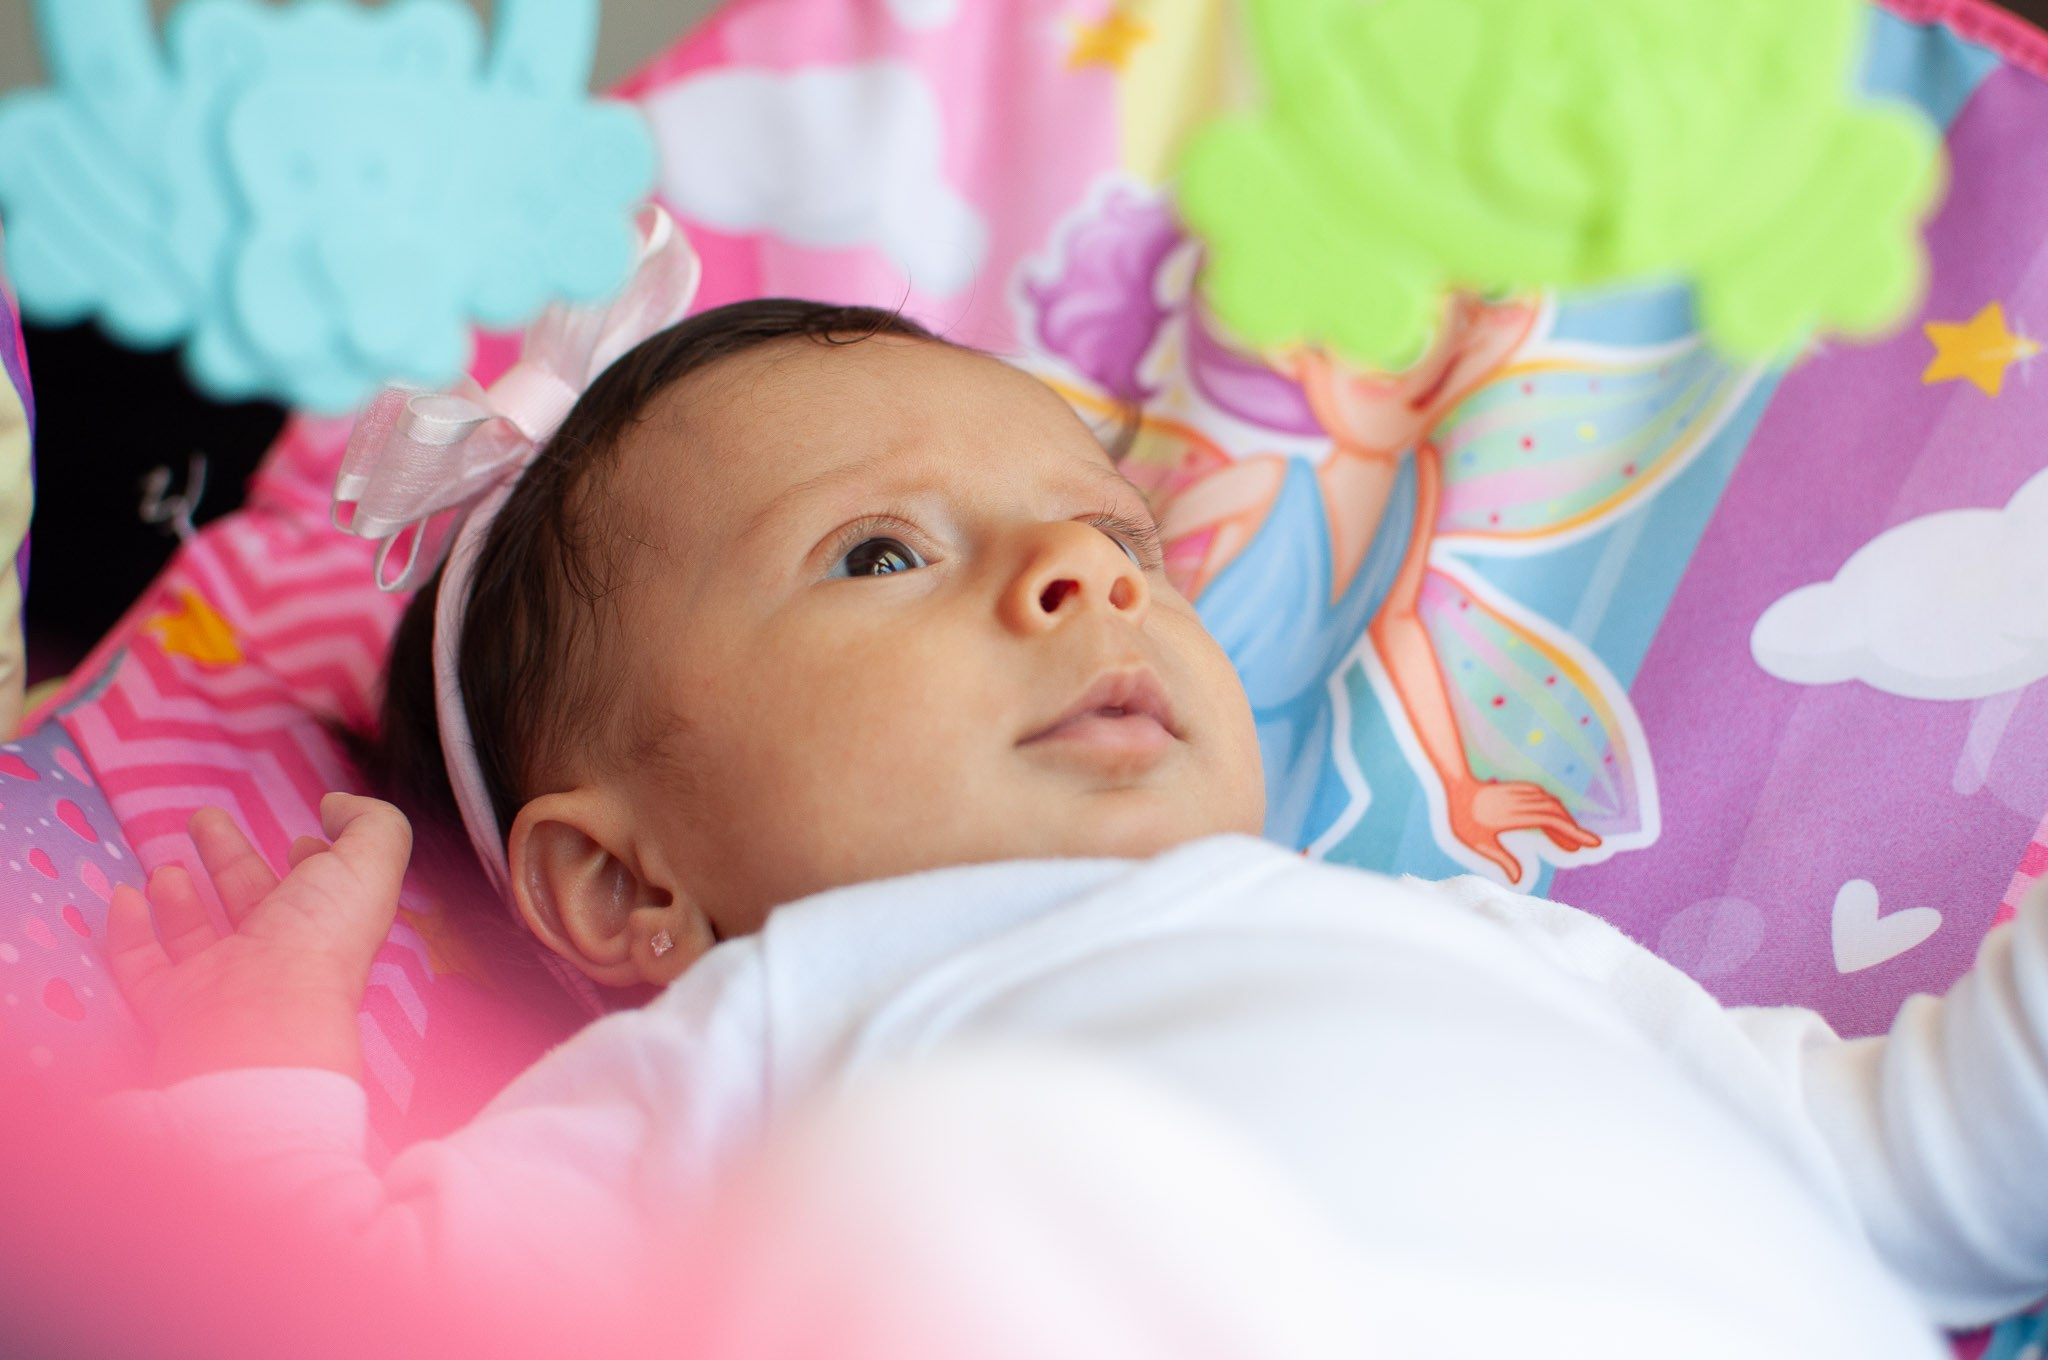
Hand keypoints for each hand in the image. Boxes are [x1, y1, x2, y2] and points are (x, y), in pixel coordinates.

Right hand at [106, 794, 411, 1085]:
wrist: (265, 1024)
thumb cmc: (321, 939)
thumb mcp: (369, 864)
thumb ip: (372, 824)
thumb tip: (337, 805)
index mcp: (325, 926)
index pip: (319, 891)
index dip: (315, 862)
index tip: (304, 841)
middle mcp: (277, 956)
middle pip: (250, 900)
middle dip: (229, 858)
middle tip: (203, 819)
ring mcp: (223, 985)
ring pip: (198, 936)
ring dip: (180, 898)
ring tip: (166, 867)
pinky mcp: (173, 1007)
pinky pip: (143, 969)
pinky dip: (130, 932)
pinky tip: (125, 896)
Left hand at [1445, 780, 1600, 885]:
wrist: (1453, 786)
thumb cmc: (1462, 817)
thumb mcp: (1478, 843)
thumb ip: (1501, 859)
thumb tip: (1519, 880)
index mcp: (1516, 815)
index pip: (1552, 822)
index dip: (1574, 832)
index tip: (1592, 843)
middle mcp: (1522, 801)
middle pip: (1556, 813)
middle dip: (1573, 830)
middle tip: (1584, 848)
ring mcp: (1520, 793)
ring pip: (1550, 805)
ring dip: (1562, 822)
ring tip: (1568, 844)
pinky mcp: (1516, 790)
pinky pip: (1541, 799)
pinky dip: (1552, 811)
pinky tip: (1552, 824)